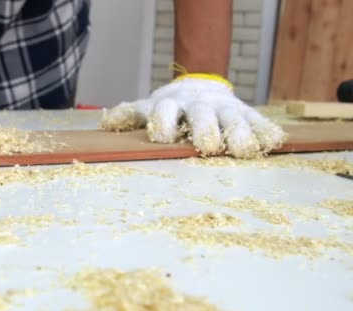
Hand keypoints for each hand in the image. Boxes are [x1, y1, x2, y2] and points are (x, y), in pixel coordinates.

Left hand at [100, 76, 285, 157]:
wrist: (198, 85)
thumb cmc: (168, 108)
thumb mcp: (147, 108)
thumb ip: (130, 115)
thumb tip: (109, 121)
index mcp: (170, 104)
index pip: (165, 108)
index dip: (163, 120)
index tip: (164, 138)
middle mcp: (197, 105)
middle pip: (201, 114)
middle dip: (205, 128)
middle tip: (207, 147)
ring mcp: (223, 108)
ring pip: (232, 118)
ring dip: (239, 133)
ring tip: (244, 151)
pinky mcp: (245, 113)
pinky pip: (257, 121)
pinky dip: (265, 130)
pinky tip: (274, 141)